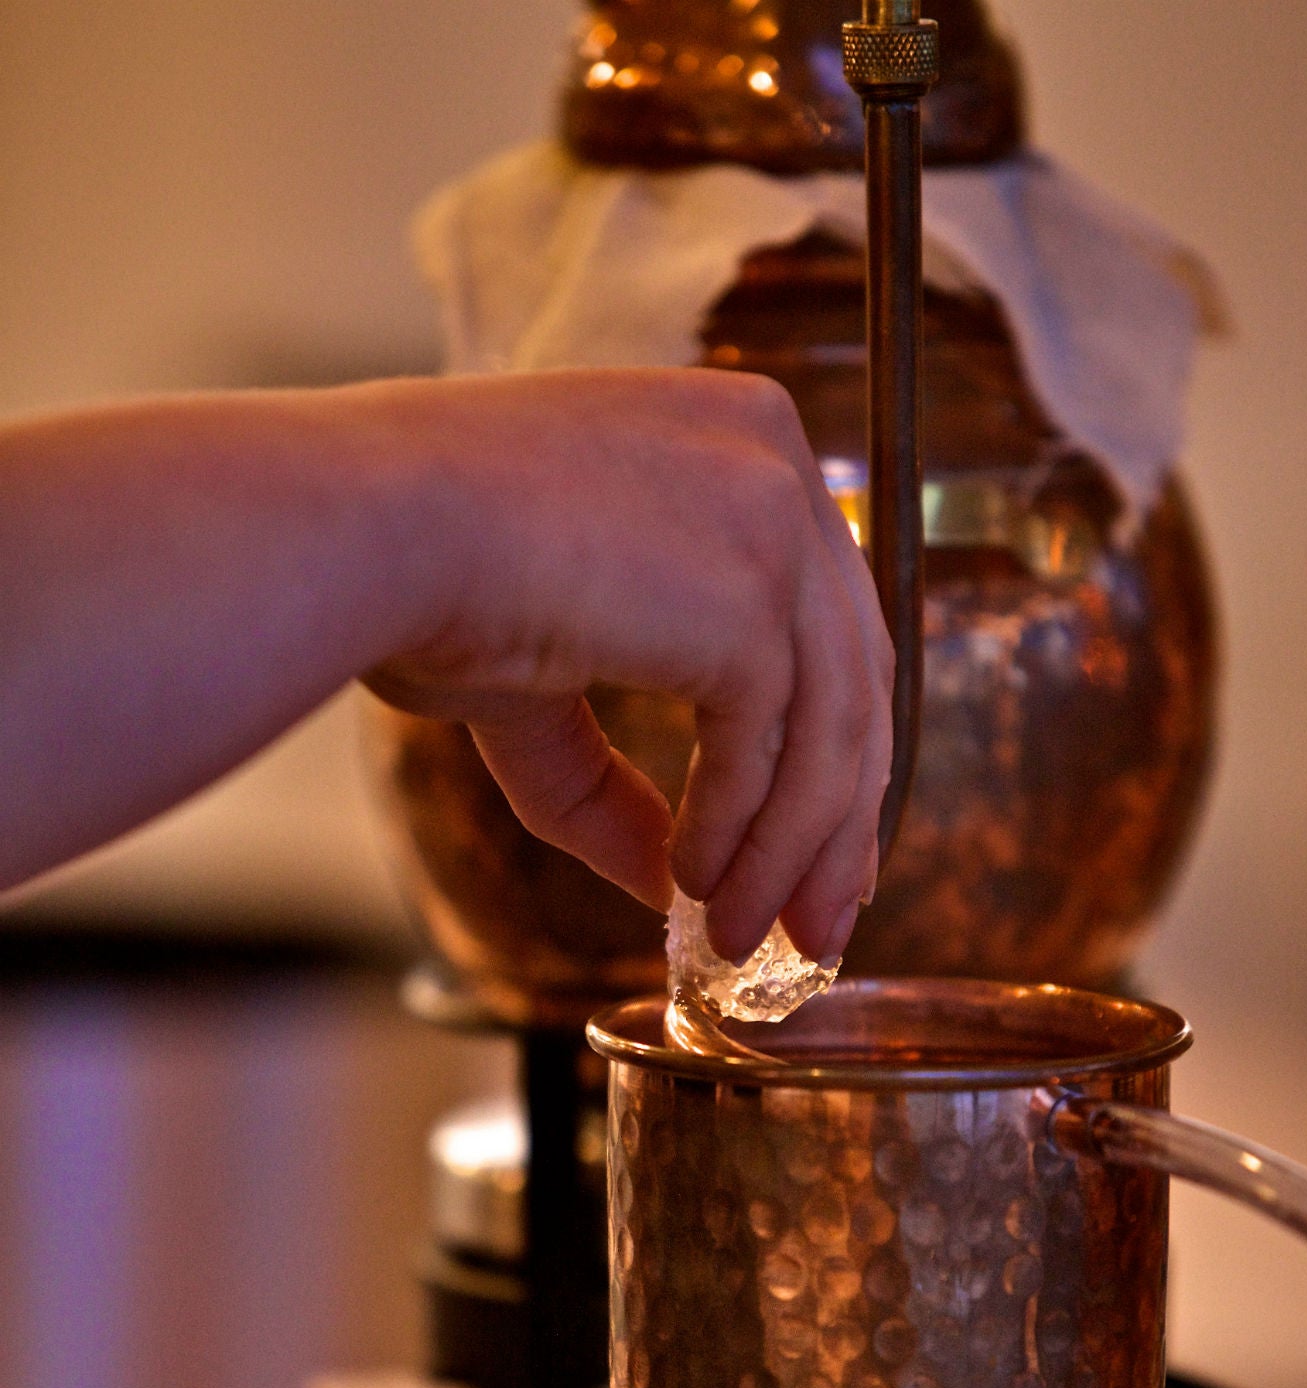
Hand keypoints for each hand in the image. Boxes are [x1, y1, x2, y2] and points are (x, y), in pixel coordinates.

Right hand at [361, 369, 891, 964]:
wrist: (361, 529)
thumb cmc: (415, 579)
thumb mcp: (543, 684)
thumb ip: (616, 777)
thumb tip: (665, 884)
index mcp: (736, 441)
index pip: (826, 616)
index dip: (832, 743)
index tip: (817, 843)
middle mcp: (774, 459)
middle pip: (852, 676)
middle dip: (837, 821)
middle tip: (813, 925)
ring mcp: (773, 518)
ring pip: (829, 727)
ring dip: (788, 854)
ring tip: (741, 934)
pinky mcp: (753, 591)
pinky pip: (774, 748)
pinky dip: (741, 831)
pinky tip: (691, 881)